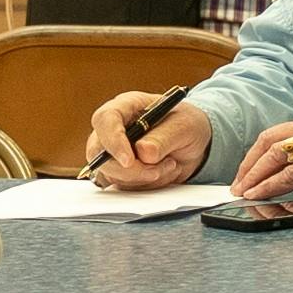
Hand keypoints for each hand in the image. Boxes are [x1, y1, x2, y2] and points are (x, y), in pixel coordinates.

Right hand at [82, 87, 216, 188]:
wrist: (193, 145)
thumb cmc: (186, 125)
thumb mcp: (184, 126)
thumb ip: (164, 137)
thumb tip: (142, 152)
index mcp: (126, 106)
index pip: (105, 120)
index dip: (113, 141)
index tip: (129, 160)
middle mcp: (114, 128)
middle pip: (99, 152)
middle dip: (130, 169)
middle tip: (157, 170)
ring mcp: (112, 152)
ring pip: (111, 173)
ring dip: (143, 177)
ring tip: (170, 165)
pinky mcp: (118, 172)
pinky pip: (122, 186)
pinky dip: (144, 186)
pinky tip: (162, 173)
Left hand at [229, 108, 292, 198]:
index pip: (280, 133)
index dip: (259, 153)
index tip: (249, 170)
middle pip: (270, 140)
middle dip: (249, 164)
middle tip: (238, 184)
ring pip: (276, 153)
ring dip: (254, 173)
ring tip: (242, 191)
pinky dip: (272, 184)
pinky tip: (260, 193)